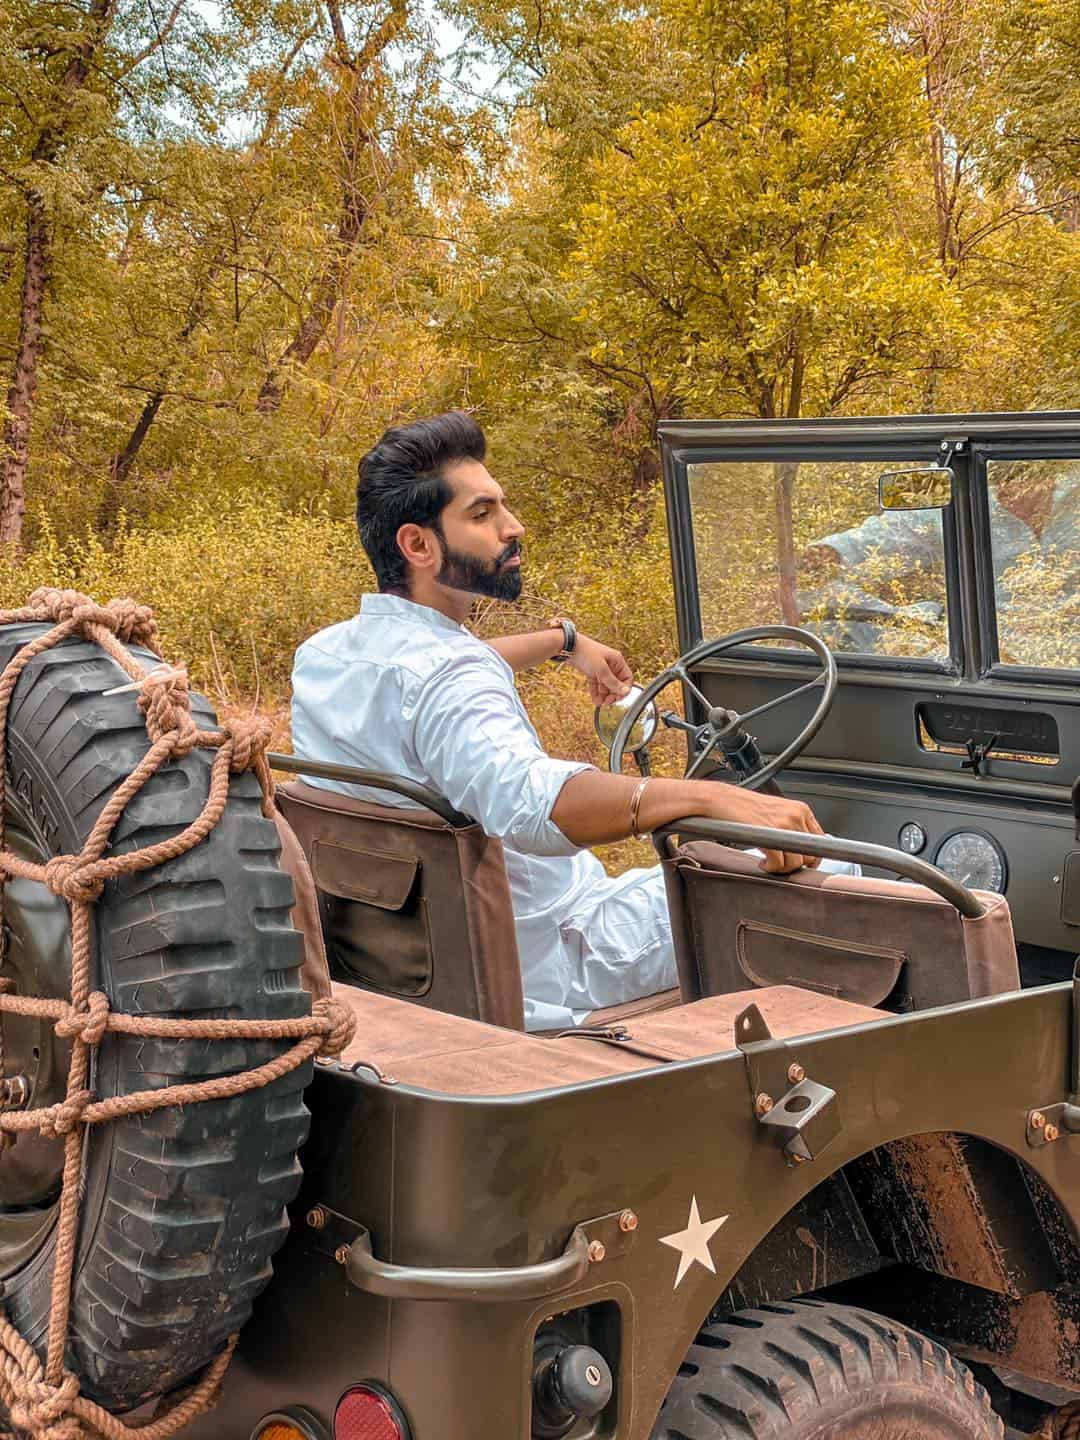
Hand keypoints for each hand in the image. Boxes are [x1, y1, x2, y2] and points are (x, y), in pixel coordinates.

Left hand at [568, 634, 632, 705]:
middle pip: (616, 683)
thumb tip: (625, 692)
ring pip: (606, 685)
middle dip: (613, 694)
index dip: (624, 689)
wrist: (568, 647)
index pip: (627, 678)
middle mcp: (611, 665)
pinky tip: (595, 700)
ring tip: (600, 703)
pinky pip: (596, 684)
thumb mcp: (602, 670)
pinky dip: (596, 692)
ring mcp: (601, 668)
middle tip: (607, 703)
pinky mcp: (591, 671)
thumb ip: (613, 682)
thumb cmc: (586, 653)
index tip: (618, 698)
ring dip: (604, 695)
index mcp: (617, 661)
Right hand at [701, 784, 825, 874]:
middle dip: (796, 865)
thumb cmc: (743, 806)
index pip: (821, 841)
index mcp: (800, 809)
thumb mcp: (776, 811)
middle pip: (811, 854)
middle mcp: (796, 815)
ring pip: (796, 862)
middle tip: (781, 864)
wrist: (721, 800)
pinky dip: (771, 868)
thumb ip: (792, 826)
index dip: (811, 857)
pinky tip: (762, 863)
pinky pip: (779, 863)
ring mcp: (784, 825)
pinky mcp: (769, 835)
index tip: (801, 862)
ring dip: (782, 869)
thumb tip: (802, 849)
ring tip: (769, 863)